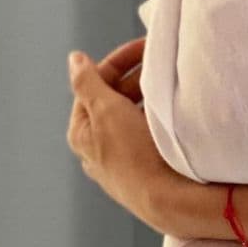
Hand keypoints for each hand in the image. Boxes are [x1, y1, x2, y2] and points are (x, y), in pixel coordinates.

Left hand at [66, 38, 183, 232]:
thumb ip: (88, 82)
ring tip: (170, 87)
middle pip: (114, 98)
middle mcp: (98, 147)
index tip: (147, 46)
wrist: (167, 200)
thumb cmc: (134, 156)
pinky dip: (158, 115)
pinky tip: (173, 113)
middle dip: (137, 78)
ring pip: (133, 114)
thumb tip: (74, 60)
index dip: (120, 60)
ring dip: (149, 96)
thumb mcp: (107, 111)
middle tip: (163, 65)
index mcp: (82, 132)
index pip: (96, 82)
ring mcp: (122, 159)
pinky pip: (149, 131)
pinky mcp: (145, 167)